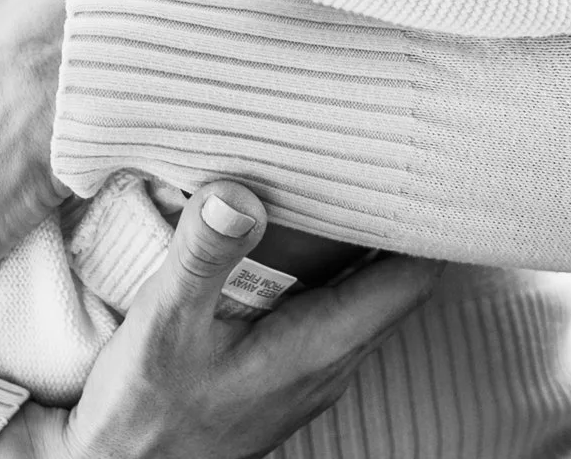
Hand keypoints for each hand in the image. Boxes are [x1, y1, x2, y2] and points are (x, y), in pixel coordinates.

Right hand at [0, 181, 440, 458]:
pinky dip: (319, 270)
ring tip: (326, 185)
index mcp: (321, 345)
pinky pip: (326, 309)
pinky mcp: (287, 373)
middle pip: (393, 278)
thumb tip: (239, 193)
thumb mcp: (167, 324)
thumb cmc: (147, 412)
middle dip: (384, 218)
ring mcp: (312, 371)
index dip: (423, 219)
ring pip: (360, 294)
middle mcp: (331, 361)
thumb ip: (206, 255)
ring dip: (349, 244)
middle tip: (364, 158)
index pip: (413, 276)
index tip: (407, 166)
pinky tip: (281, 243)